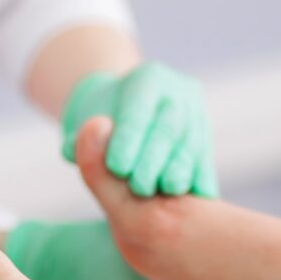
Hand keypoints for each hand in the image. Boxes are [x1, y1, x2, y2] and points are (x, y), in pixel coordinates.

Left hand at [60, 62, 217, 197]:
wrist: (123, 114)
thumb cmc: (97, 123)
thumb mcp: (82, 125)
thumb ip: (77, 139)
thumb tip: (74, 149)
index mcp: (149, 78)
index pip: (138, 109)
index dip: (129, 138)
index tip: (117, 167)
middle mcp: (179, 91)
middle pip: (169, 127)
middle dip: (154, 159)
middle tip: (139, 189)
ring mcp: (197, 113)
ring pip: (192, 144)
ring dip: (178, 172)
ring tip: (164, 195)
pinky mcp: (206, 138)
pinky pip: (205, 161)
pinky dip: (198, 181)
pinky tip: (193, 202)